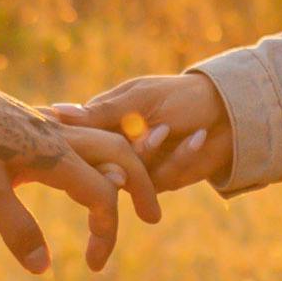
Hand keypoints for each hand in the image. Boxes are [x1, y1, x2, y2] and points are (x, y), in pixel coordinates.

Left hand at [0, 61, 142, 276]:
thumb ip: (16, 227)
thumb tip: (42, 267)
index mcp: (55, 156)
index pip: (101, 195)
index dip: (107, 231)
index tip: (95, 264)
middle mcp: (60, 137)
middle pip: (120, 155)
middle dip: (141, 185)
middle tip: (151, 215)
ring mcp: (47, 126)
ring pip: (102, 141)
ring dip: (122, 166)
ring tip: (125, 192)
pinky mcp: (32, 123)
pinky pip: (80, 135)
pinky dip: (95, 155)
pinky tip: (80, 168)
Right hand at [57, 66, 231, 198]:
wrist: (226, 112)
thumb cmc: (180, 96)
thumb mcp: (140, 99)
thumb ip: (102, 112)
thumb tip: (55, 112)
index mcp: (103, 121)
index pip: (78, 139)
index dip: (83, 143)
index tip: (101, 136)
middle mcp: (114, 147)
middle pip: (100, 165)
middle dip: (126, 153)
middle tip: (155, 132)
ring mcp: (136, 169)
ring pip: (130, 177)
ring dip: (156, 152)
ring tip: (173, 128)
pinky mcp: (159, 184)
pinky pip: (161, 181)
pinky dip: (183, 156)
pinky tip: (199, 136)